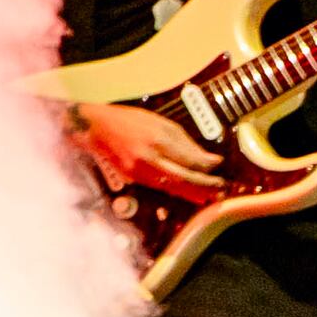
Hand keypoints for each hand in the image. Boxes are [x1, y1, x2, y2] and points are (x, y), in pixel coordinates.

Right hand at [72, 98, 230, 200]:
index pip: (190, 160)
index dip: (208, 165)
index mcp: (157, 140)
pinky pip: (160, 188)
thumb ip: (185, 142)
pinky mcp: (132, 178)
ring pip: (172, 187)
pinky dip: (176, 191)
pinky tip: (187, 193)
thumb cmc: (127, 121)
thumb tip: (208, 159)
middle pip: (183, 178)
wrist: (95, 128)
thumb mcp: (160, 123)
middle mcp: (147, 158)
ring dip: (193, 192)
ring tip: (209, 195)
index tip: (219, 164)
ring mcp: (138, 170)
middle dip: (205, 185)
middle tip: (220, 188)